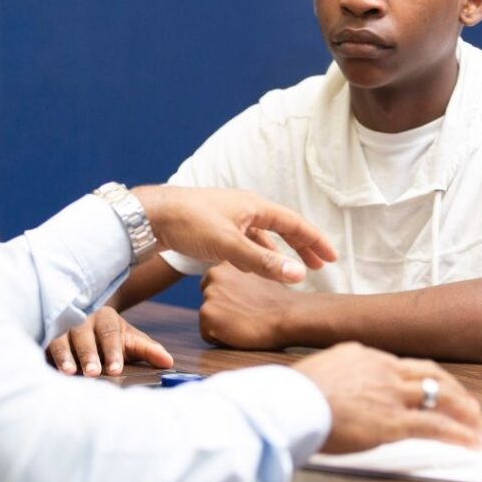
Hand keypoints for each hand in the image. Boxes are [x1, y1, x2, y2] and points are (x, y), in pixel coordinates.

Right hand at [47, 307, 172, 376]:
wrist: (90, 323)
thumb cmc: (114, 338)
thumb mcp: (133, 341)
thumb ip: (150, 350)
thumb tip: (169, 362)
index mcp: (106, 317)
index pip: (110, 333)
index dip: (112, 351)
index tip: (116, 369)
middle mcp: (82, 320)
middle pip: (84, 335)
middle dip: (88, 355)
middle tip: (93, 373)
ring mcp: (61, 328)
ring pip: (60, 339)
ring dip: (63, 356)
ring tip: (68, 373)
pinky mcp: (45, 339)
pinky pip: (43, 346)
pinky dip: (45, 357)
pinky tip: (45, 370)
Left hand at [133, 186, 335, 282]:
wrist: (149, 215)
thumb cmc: (189, 224)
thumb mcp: (230, 245)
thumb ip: (264, 263)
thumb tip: (300, 275)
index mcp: (254, 206)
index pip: (295, 224)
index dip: (315, 241)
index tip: (332, 258)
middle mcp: (245, 208)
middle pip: (282, 228)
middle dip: (301, 247)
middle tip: (319, 266)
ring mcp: (229, 217)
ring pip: (262, 237)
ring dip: (277, 254)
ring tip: (290, 271)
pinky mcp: (214, 227)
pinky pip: (245, 242)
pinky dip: (255, 256)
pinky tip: (253, 269)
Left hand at [199, 263, 297, 348]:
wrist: (289, 316)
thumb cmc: (280, 303)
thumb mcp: (261, 278)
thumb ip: (243, 279)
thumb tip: (237, 290)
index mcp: (227, 262)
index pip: (217, 287)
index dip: (232, 300)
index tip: (249, 304)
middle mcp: (214, 273)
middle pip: (210, 301)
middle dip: (223, 310)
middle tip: (247, 314)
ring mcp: (209, 293)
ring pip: (209, 318)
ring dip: (223, 324)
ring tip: (246, 322)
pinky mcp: (207, 313)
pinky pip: (207, 334)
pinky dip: (220, 338)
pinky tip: (239, 332)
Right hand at [292, 343, 481, 452]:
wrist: (287, 403)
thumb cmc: (291, 396)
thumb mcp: (319, 373)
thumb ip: (339, 378)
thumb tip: (343, 392)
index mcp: (364, 355)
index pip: (404, 365)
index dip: (425, 379)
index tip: (434, 388)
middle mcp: (383, 369)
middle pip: (431, 374)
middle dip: (454, 391)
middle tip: (470, 405)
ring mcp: (391, 393)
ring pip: (441, 397)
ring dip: (466, 413)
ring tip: (481, 426)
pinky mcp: (393, 421)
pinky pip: (436, 425)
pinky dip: (460, 434)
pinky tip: (473, 442)